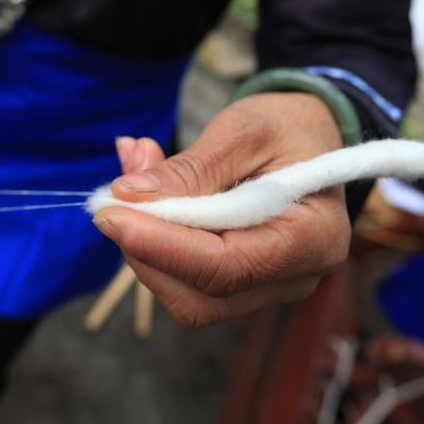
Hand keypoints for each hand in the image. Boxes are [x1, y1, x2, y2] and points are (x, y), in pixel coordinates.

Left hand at [95, 93, 351, 327]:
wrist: (310, 140)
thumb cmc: (288, 128)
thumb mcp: (244, 130)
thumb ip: (191, 168)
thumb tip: (128, 195)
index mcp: (313, 237)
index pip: (227, 266)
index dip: (161, 245)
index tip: (110, 213)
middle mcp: (294, 278)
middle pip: (201, 294)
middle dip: (146, 247)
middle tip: (117, 187)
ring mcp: (268, 288)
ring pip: (185, 296)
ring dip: (144, 243)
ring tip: (137, 173)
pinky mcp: (240, 286)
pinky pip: (186, 281)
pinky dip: (155, 244)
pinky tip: (149, 195)